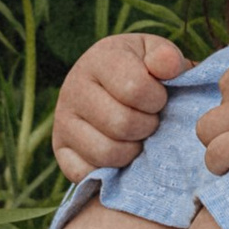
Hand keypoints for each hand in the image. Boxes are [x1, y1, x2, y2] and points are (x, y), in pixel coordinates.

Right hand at [53, 31, 184, 179]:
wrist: (111, 87)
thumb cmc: (143, 71)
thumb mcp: (156, 55)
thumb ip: (167, 57)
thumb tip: (168, 65)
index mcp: (100, 59)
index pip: (135, 88)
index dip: (157, 100)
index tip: (159, 98)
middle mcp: (73, 87)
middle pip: (122, 124)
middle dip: (147, 127)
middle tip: (151, 120)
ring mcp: (62, 120)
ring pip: (106, 153)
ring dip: (132, 151)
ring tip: (137, 136)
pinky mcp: (59, 149)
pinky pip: (86, 173)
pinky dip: (109, 171)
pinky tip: (119, 154)